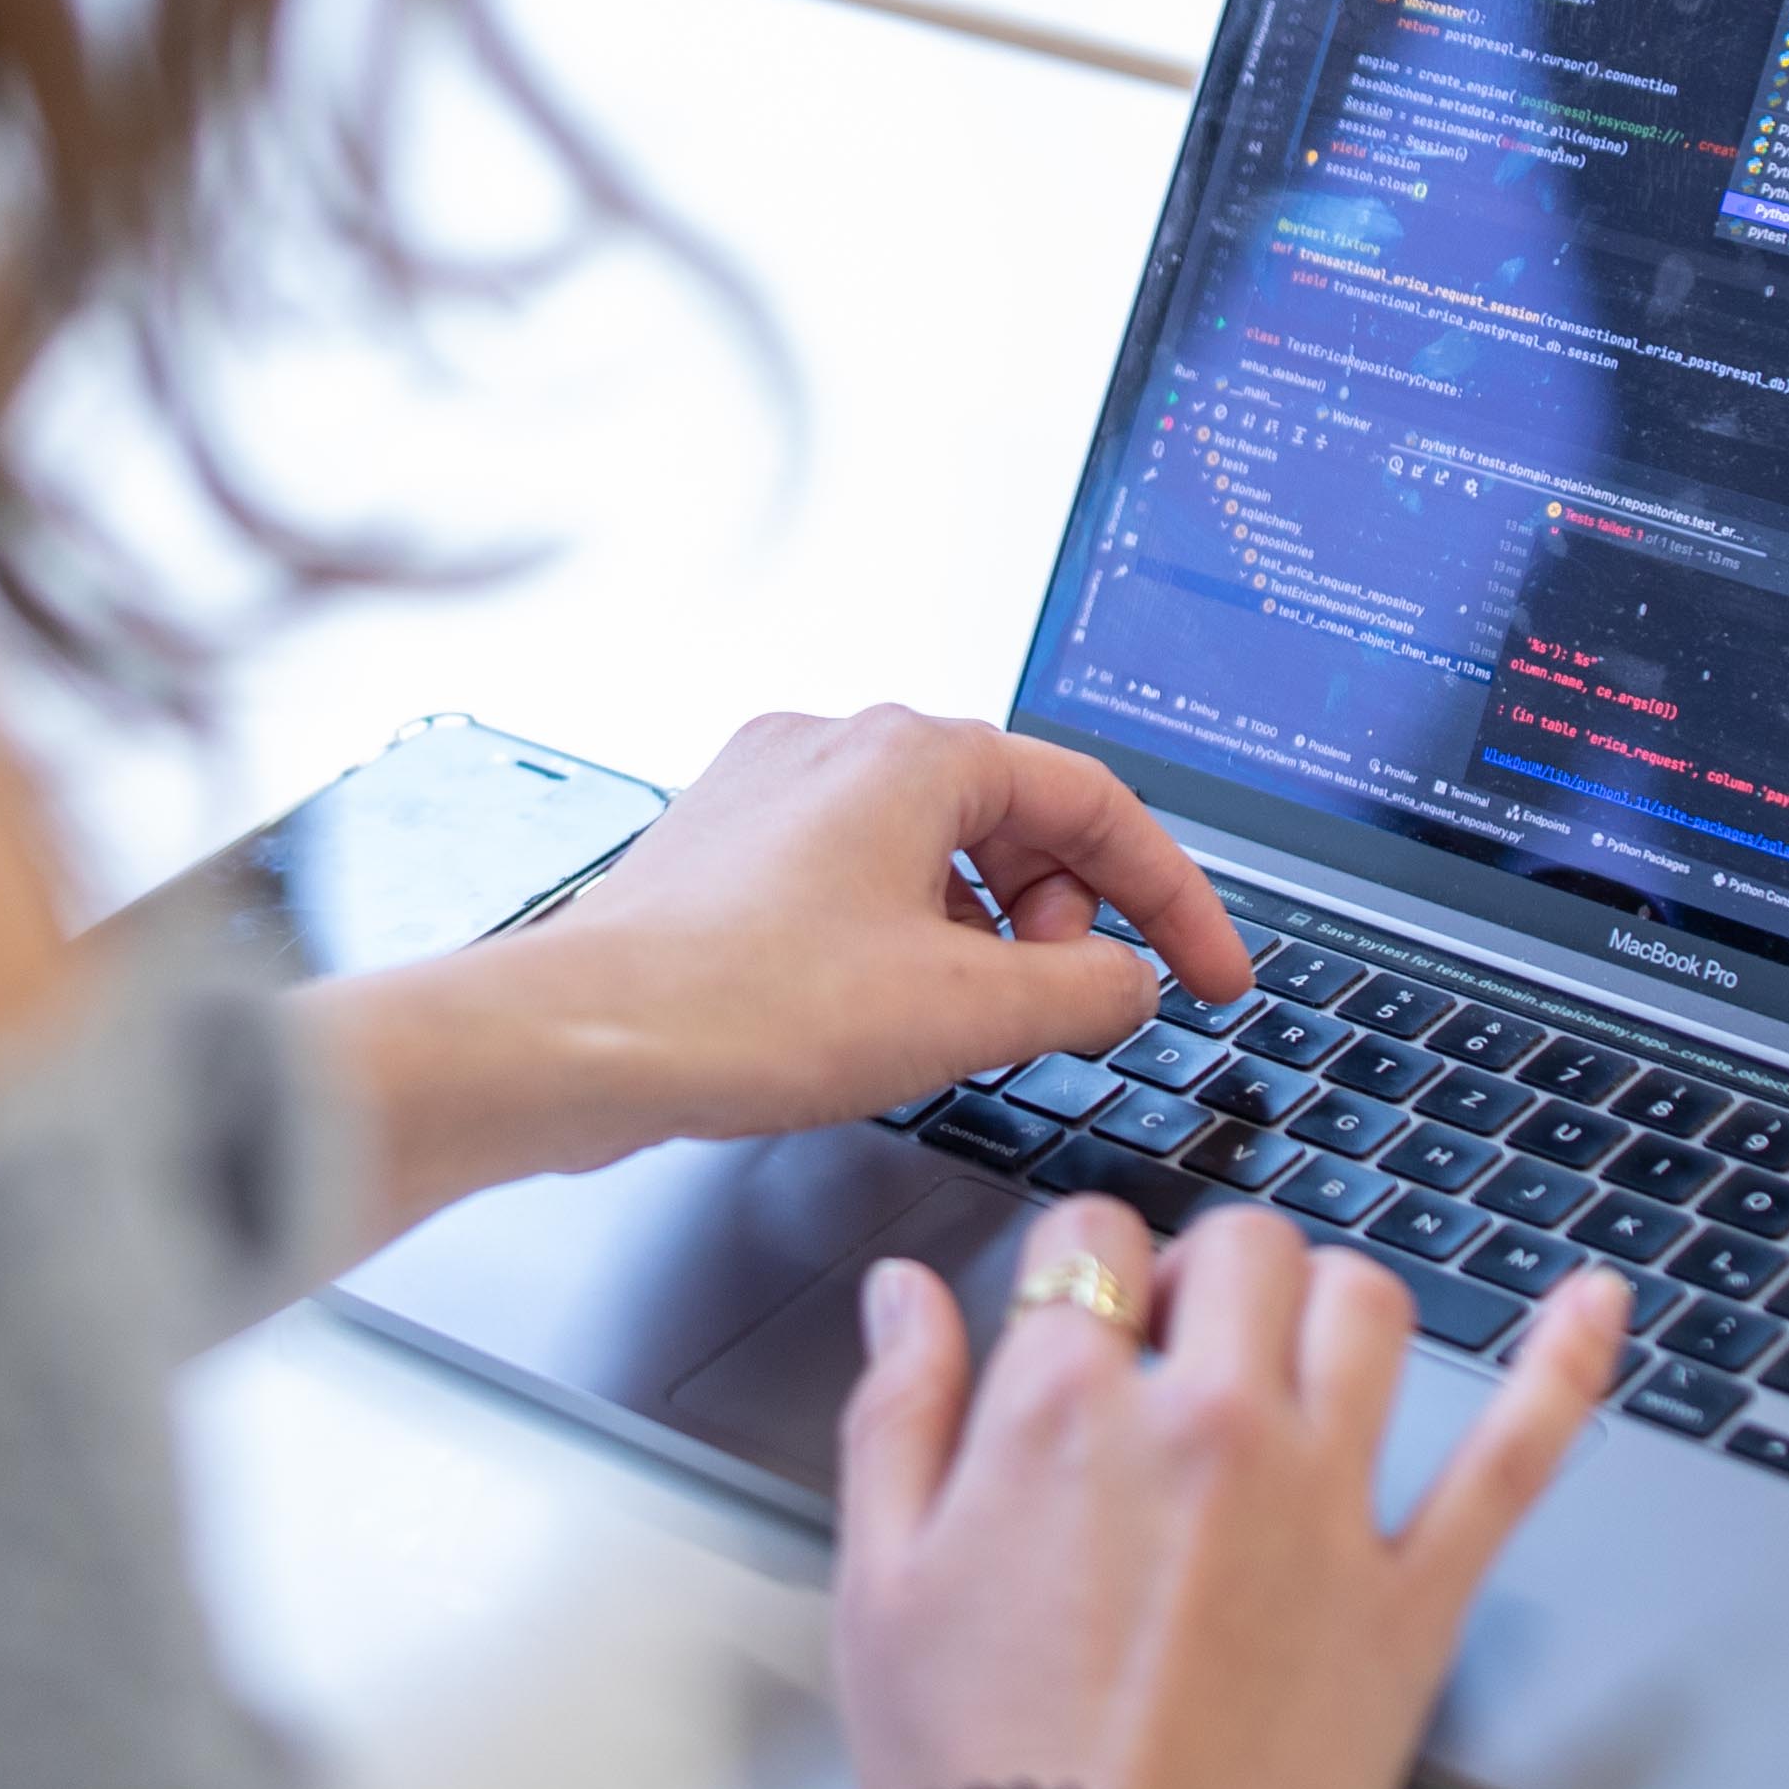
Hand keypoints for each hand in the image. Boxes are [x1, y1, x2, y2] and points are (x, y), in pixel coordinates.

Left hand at [300, 707, 1247, 1240]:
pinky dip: (907, 940)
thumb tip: (1129, 984)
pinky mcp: (726, 848)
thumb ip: (1081, 992)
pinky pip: (859, 880)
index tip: (1214, 974)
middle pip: (1013, 818)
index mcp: (914, 752)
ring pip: (933, 852)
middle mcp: (840, 746)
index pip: (1097, 804)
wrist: (575, 1043)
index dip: (1176, 899)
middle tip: (1075, 1009)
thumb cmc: (738, 1008)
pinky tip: (886, 1016)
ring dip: (984, 935)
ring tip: (974, 1025)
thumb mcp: (962, 1013)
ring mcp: (773, 792)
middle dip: (1064, 917)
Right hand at [822, 1202, 1625, 1788]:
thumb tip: (909, 1294)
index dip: (1084, 1266)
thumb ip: (899, 1411)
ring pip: (1367, 1308)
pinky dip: (1566, 1362)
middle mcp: (1210, 1430)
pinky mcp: (1416, 1600)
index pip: (1092, 1238)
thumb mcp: (880, 1581)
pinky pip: (1515, 1454)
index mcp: (1066, 1413)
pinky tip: (1598, 1304)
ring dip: (1329, 1305)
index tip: (1085, 1311)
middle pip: (1245, 1253)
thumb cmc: (972, 1781)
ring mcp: (1326, 1509)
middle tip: (1179, 1348)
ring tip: (1297, 1360)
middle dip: (1208, 1275)